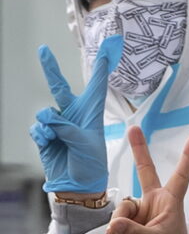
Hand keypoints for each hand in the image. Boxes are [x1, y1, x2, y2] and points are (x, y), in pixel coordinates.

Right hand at [29, 35, 122, 193]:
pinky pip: (37, 127)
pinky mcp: (45, 135)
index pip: (96, 87)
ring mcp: (58, 124)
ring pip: (45, 112)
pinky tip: (49, 143)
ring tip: (58, 138)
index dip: (100, 68)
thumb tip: (47, 117)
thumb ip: (66, 127)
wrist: (77, 185)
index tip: (107, 48)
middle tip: (42, 49)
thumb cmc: (90, 165)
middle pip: (60, 87)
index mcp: (91, 115)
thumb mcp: (85, 144)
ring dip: (49, 125)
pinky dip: (41, 135)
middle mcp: (74, 116)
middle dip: (50, 68)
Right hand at [106, 126, 188, 233]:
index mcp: (171, 202)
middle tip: (134, 128)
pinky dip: (113, 230)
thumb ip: (134, 232)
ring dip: (118, 221)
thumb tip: (114, 224)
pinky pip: (115, 219)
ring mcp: (141, 211)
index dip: (188, 157)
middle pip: (145, 172)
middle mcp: (156, 201)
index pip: (181, 176)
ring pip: (122, 205)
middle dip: (139, 151)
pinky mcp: (128, 222)